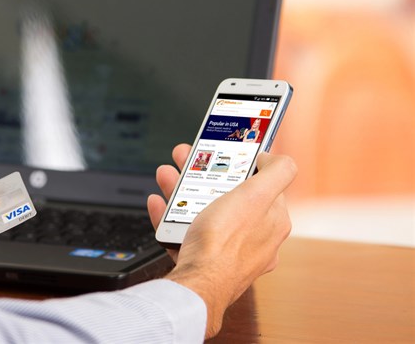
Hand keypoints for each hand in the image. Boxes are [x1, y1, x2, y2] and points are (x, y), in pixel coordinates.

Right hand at [147, 144, 295, 338]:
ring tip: (168, 175)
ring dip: (183, 190)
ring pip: (203, 212)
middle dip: (204, 175)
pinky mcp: (202, 261)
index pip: (262, 186)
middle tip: (187, 159)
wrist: (195, 285)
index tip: (226, 152)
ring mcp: (226, 251)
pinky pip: (185, 232)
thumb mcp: (257, 195)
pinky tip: (160, 204)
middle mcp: (252, 239)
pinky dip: (171, 216)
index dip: (242, 164)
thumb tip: (276, 159)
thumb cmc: (225, 243)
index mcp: (272, 222)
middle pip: (228, 196)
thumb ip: (278, 171)